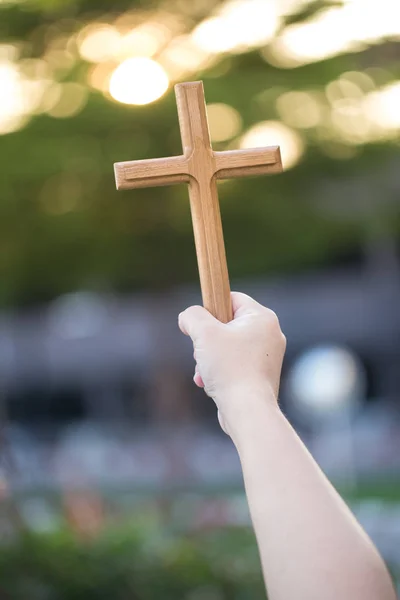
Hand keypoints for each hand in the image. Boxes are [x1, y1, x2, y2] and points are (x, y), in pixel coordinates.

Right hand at [178, 292, 285, 439]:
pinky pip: (234, 364)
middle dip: (207, 340)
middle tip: (203, 352)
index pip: (231, 298)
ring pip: (228, 346)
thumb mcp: (204, 333)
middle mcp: (270, 334)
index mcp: (262, 317)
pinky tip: (210, 383)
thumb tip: (187, 317)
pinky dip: (219, 371)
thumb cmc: (230, 369)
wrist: (248, 410)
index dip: (210, 308)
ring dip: (209, 358)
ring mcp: (267, 356)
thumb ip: (192, 316)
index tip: (199, 325)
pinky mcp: (261, 374)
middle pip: (227, 324)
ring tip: (205, 372)